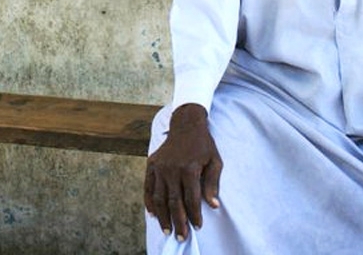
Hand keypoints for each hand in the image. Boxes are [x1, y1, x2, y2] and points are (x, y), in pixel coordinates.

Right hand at [143, 104, 222, 240]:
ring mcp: (159, 167)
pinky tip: (153, 213)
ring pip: (159, 197)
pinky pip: (148, 187)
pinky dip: (149, 201)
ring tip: (167, 230)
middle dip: (178, 222)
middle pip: (174, 202)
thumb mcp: (215, 161)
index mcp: (189, 168)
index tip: (197, 227)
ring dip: (163, 216)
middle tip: (181, 237)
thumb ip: (212, 183)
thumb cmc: (203, 144)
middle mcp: (171, 169)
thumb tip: (213, 205)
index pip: (191, 199)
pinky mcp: (151, 164)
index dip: (194, 215)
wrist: (186, 124)